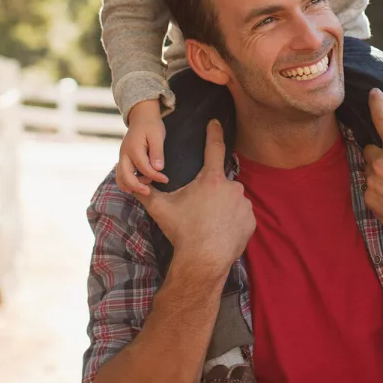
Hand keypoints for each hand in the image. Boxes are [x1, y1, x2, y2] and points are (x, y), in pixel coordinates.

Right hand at [116, 99, 167, 195]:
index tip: (166, 179)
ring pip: (120, 178)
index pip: (144, 168)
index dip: (155, 176)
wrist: (141, 117)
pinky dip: (128, 182)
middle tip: (150, 192)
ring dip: (131, 186)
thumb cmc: (151, 125)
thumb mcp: (157, 136)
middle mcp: (124, 154)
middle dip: (137, 187)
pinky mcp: (123, 160)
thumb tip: (158, 168)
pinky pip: (121, 175)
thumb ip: (157, 152)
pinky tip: (140, 184)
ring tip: (146, 188)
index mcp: (133, 148)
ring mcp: (122, 157)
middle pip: (125, 177)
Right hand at [138, 120, 255, 277]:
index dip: (214, 132)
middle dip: (211, 194)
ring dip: (223, 207)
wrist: (202, 261)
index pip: (214, 148)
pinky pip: (241, 216)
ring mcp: (244, 204)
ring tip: (209, 224)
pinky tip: (221, 232)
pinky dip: (232, 221)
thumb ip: (146, 193)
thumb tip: (132, 184)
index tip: (215, 122)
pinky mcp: (251, 220)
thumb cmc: (182, 232)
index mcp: (211, 179)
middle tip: (199, 212)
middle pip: (220, 183)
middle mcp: (231, 187)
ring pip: (232, 200)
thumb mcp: (160, 209)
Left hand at [362, 89, 382, 248]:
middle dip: (381, 152)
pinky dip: (378, 189)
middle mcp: (380, 163)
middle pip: (371, 148)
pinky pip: (369, 187)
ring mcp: (372, 181)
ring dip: (379, 171)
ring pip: (369, 168)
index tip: (373, 92)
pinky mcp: (368, 198)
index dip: (377, 103)